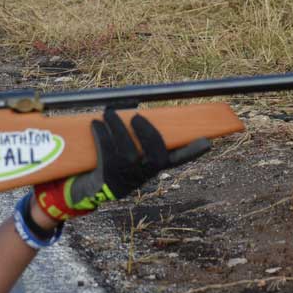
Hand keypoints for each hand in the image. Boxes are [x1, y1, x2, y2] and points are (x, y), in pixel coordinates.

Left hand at [34, 109, 210, 219]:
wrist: (84, 189)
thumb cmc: (108, 163)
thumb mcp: (125, 150)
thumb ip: (131, 133)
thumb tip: (130, 102)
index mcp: (152, 168)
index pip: (178, 160)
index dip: (193, 151)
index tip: (208, 141)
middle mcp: (143, 176)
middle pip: (156, 158)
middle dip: (148, 134)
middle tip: (135, 116)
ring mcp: (125, 179)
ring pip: (128, 154)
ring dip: (118, 130)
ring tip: (108, 113)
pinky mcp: (106, 178)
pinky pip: (106, 155)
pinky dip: (101, 136)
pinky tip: (95, 124)